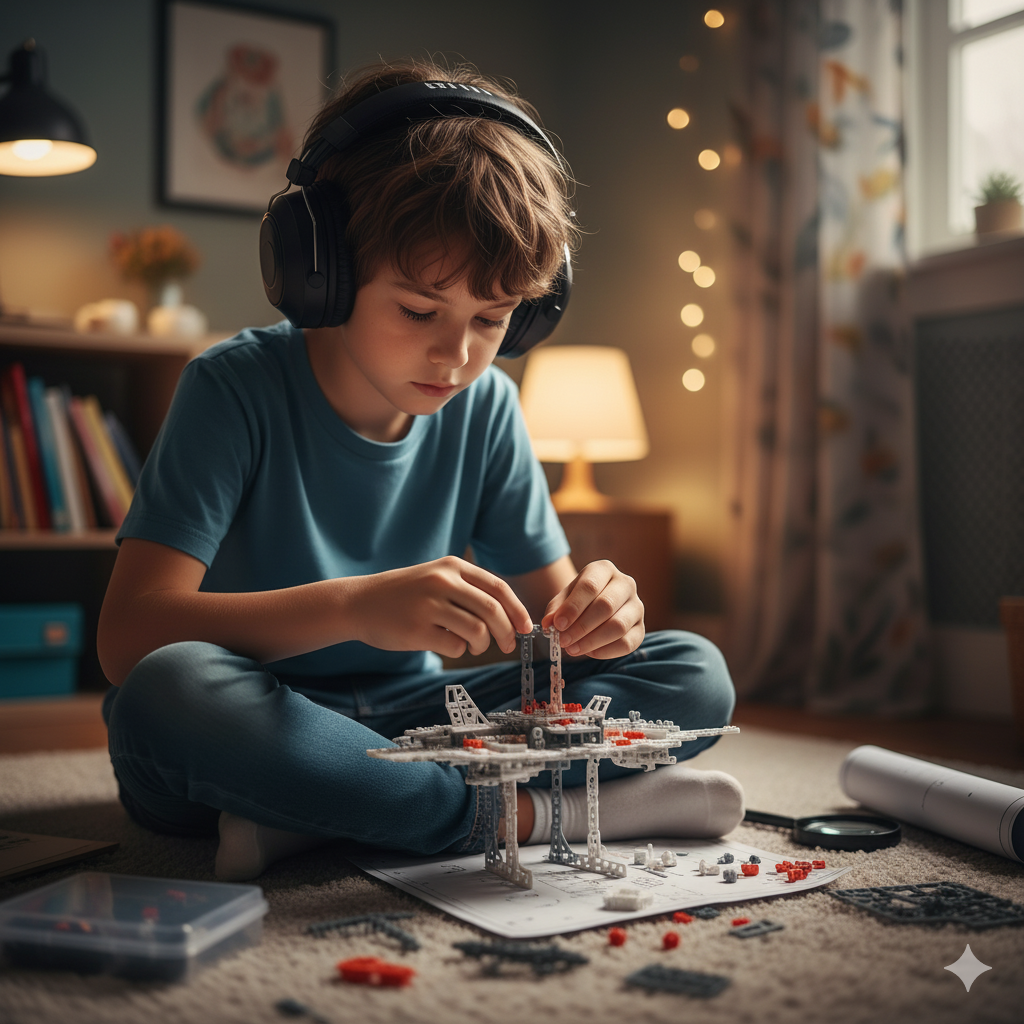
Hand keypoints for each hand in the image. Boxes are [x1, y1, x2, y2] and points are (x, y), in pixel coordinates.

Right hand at [343, 556, 532, 658]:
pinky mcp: (417, 630)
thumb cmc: (404, 594)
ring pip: (477, 631)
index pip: (498, 588)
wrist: (359, 602)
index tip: (526, 627)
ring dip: (482, 645)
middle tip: (510, 644)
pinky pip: (455, 646)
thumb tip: (509, 617)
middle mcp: (442, 582)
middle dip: (508, 631)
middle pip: (492, 610)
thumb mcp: (436, 577)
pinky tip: (447, 644)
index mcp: (452, 566)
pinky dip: (459, 650)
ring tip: (473, 645)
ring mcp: (429, 606)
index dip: (517, 609)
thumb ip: (468, 590)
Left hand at [540, 559, 644, 658]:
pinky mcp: (641, 628)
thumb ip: (555, 610)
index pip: (590, 586)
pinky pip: (627, 643)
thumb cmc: (580, 600)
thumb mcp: (564, 599)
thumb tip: (549, 624)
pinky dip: (606, 651)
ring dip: (592, 641)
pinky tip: (590, 652)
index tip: (558, 625)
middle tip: (563, 641)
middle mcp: (625, 584)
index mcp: (604, 570)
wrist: (597, 606)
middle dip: (581, 627)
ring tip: (573, 649)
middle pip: (606, 605)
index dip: (573, 607)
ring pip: (618, 626)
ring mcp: (636, 606)